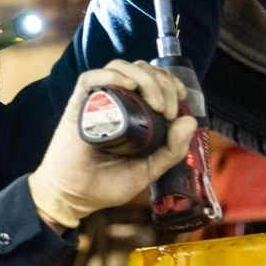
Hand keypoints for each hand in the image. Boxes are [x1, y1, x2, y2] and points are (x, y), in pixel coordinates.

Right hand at [27, 60, 196, 229]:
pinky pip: (91, 77)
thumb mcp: (149, 169)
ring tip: (154, 103)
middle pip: (141, 70)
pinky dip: (113, 75)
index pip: (153, 80)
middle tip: (167, 109)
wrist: (76, 198)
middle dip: (162, 83)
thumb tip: (189, 120)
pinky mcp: (79, 105)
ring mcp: (97, 101)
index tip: (180, 100)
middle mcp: (116, 101)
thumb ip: (172, 150)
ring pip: (121, 68)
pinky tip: (128, 85)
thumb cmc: (107, 184)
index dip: (170, 82)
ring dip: (144, 79)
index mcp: (133, 112)